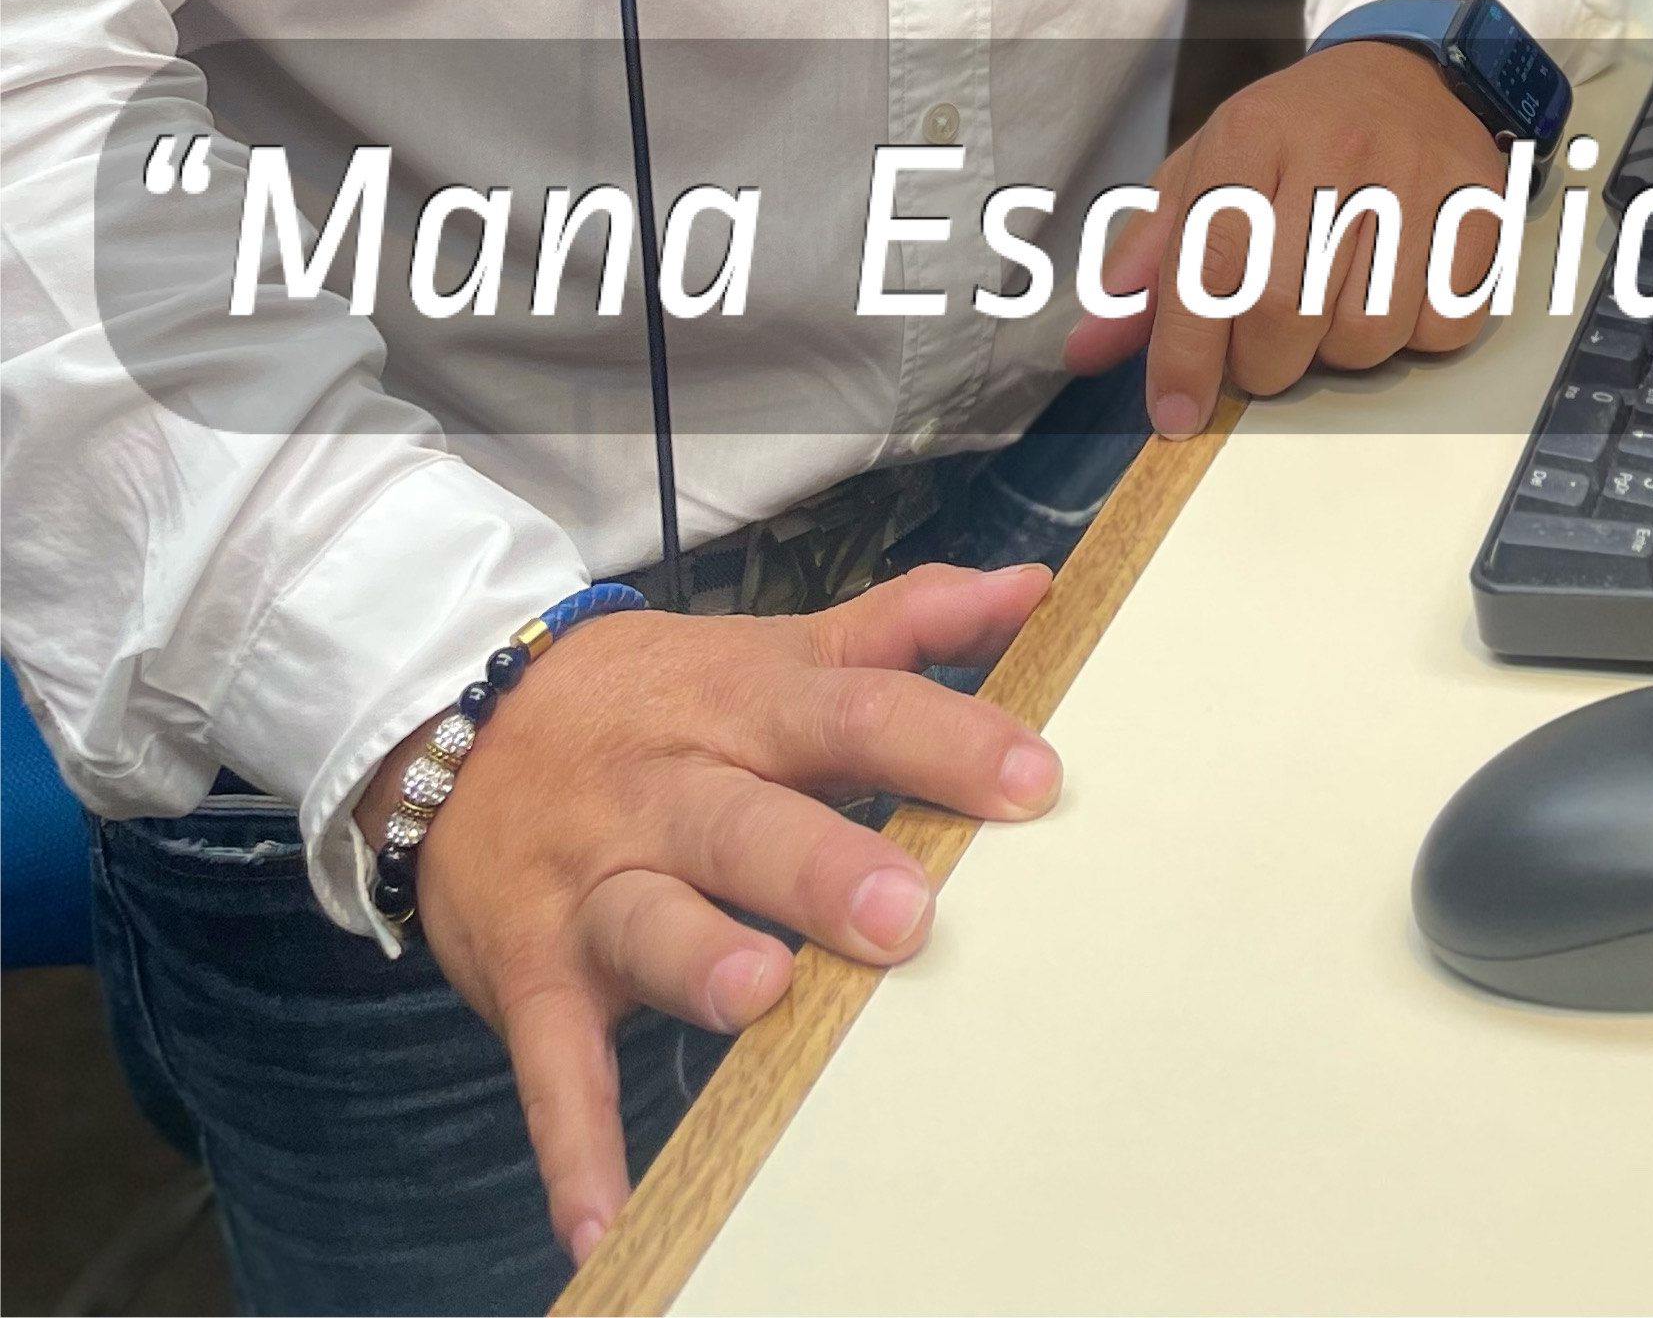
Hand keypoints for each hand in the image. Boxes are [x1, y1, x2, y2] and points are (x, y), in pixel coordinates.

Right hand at [360, 561, 1059, 1266]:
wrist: (459, 719)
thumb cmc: (655, 698)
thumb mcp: (772, 650)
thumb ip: (905, 623)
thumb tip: (1034, 590)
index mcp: (745, 707)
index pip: (856, 712)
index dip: (945, 742)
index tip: (1035, 780)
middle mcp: (670, 790)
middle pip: (748, 822)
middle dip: (824, 867)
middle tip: (907, 914)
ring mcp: (596, 883)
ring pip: (649, 922)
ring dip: (700, 964)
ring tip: (762, 997)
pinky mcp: (532, 973)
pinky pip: (552, 1064)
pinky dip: (574, 1144)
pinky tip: (604, 1221)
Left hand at [1062, 44, 1514, 432]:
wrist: (1409, 73)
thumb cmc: (1296, 136)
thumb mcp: (1205, 173)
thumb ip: (1146, 263)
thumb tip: (1089, 347)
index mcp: (1251, 136)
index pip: (1208, 266)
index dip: (1186, 355)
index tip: (1175, 413)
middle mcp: (1337, 150)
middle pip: (1285, 311)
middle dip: (1264, 363)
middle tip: (1264, 350)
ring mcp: (1415, 177)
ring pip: (1367, 333)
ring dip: (1341, 352)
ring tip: (1333, 307)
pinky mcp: (1480, 208)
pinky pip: (1442, 326)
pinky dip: (1414, 336)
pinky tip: (1396, 291)